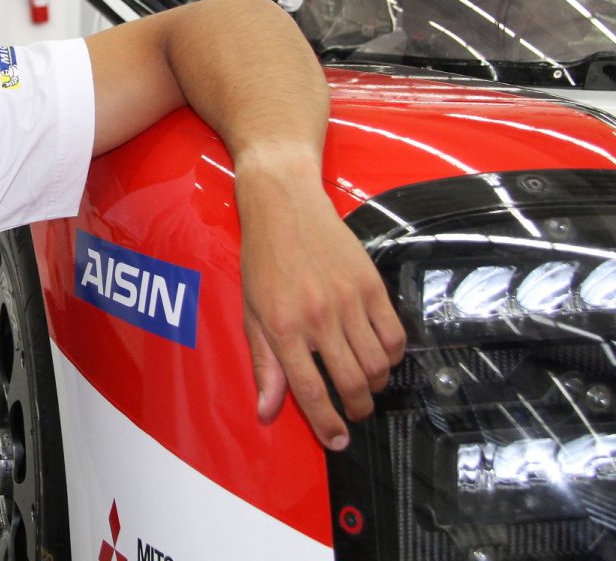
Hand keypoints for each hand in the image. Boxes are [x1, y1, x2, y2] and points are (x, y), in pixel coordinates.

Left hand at [234, 149, 404, 449]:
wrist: (284, 205)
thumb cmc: (263, 260)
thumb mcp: (252, 313)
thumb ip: (264, 364)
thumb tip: (267, 410)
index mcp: (283, 327)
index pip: (311, 391)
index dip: (327, 424)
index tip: (338, 442)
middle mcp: (318, 317)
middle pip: (352, 382)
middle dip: (358, 409)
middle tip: (355, 412)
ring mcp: (348, 300)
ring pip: (378, 364)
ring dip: (376, 384)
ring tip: (365, 383)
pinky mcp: (371, 284)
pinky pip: (395, 335)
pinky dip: (393, 355)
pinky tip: (380, 354)